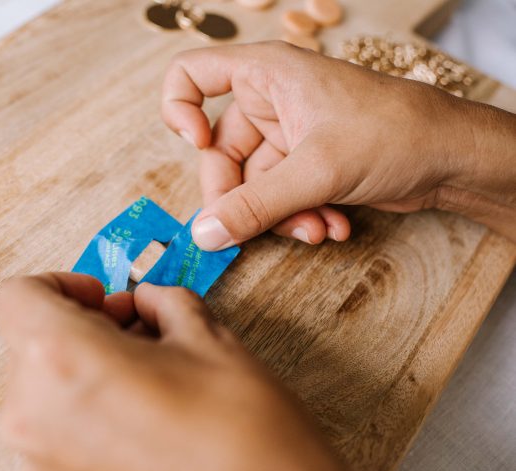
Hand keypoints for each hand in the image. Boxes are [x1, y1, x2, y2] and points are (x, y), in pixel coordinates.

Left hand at [0, 273, 380, 470]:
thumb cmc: (243, 429)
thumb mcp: (205, 336)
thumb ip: (160, 301)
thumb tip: (142, 301)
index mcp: (61, 358)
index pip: (19, 296)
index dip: (61, 283)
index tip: (101, 295)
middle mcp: (34, 412)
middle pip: (28, 341)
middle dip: (79, 324)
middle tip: (134, 328)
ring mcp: (43, 458)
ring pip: (39, 384)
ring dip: (81, 364)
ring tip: (143, 371)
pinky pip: (52, 425)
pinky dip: (81, 404)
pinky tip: (137, 407)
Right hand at [162, 42, 515, 249]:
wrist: (454, 157)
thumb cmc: (395, 132)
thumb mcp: (317, 170)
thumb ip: (255, 205)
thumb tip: (205, 233)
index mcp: (266, 75)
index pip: (192, 74)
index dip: (179, 110)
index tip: (194, 145)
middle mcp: (271, 101)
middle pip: (220, 153)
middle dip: (241, 198)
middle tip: (251, 230)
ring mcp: (288, 135)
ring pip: (252, 184)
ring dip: (278, 216)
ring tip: (315, 229)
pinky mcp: (307, 164)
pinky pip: (279, 197)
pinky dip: (298, 216)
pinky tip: (330, 228)